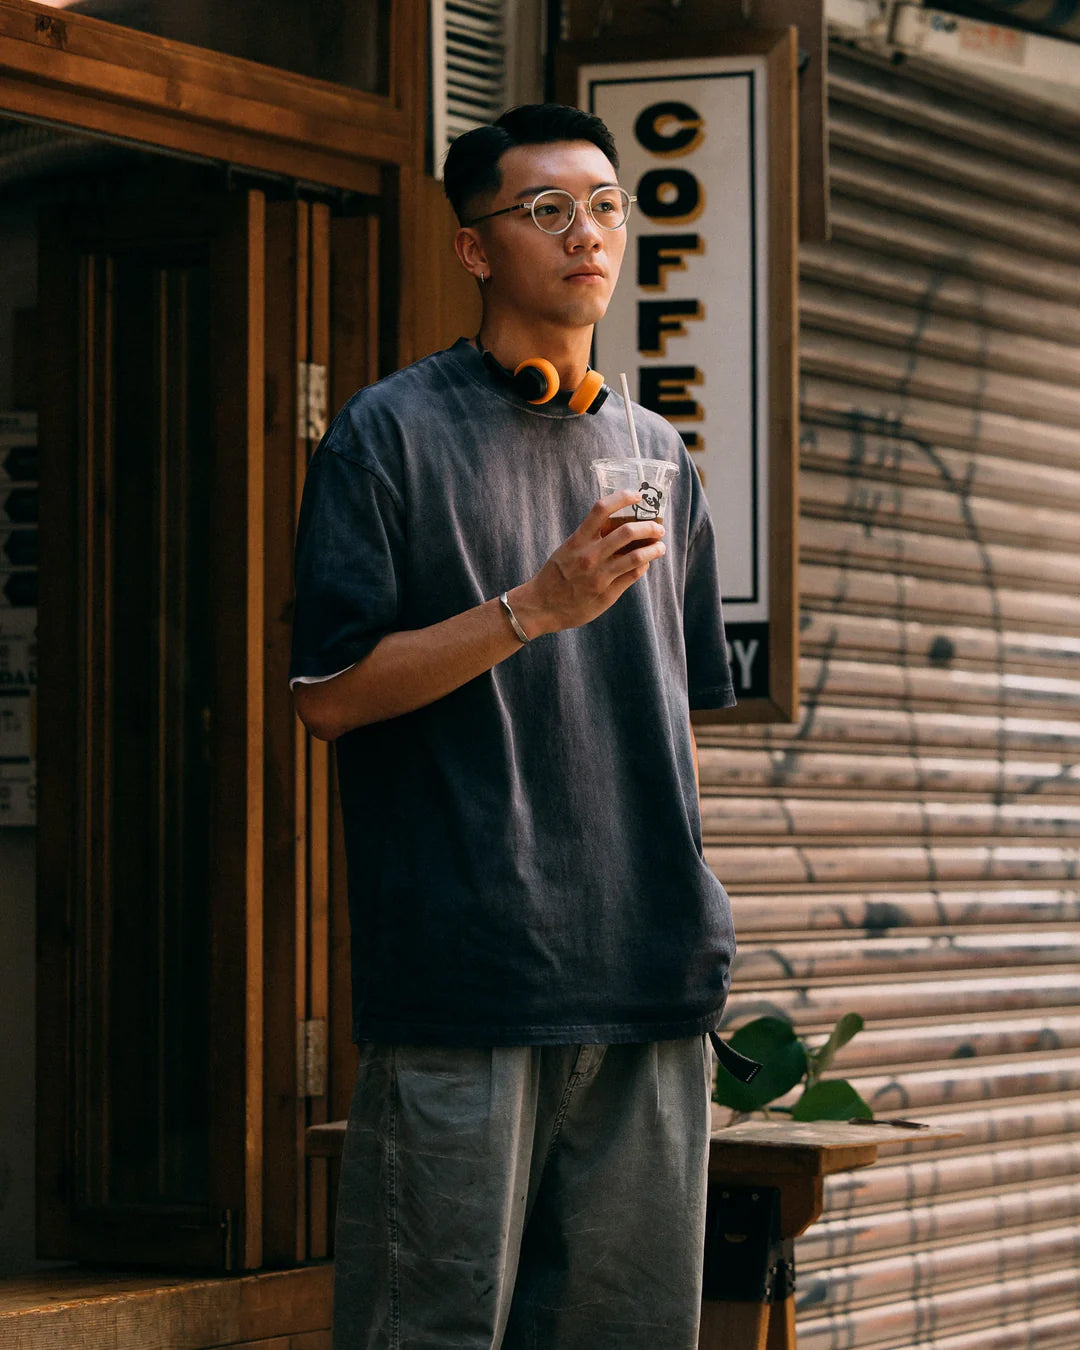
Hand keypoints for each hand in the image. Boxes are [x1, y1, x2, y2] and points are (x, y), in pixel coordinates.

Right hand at [507, 489, 665, 637]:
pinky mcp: (608, 593)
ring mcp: (600, 575)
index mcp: (578, 540)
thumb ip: (589, 538)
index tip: (637, 495)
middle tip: (658, 527)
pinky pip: (633, 574)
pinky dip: (643, 565)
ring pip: (637, 556)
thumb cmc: (555, 575)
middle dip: (649, 527)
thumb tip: (617, 525)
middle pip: (628, 532)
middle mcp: (590, 555)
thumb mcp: (567, 550)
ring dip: (654, 548)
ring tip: (660, 546)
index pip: (601, 509)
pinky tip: (645, 563)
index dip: (623, 498)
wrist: (541, 606)